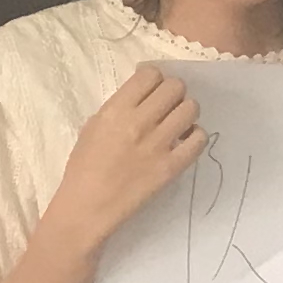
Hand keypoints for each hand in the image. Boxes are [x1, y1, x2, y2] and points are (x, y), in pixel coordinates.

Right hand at [43, 66, 205, 249]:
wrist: (87, 208)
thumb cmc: (83, 168)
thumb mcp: (92, 127)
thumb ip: (118, 108)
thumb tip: (142, 96)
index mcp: (116, 110)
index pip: (151, 74)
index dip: (154, 79)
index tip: (152, 90)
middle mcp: (139, 122)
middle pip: (175, 87)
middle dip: (173, 93)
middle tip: (168, 106)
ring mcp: (158, 144)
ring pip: (191, 108)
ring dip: (186, 112)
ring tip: (178, 124)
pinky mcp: (172, 166)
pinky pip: (199, 139)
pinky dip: (195, 136)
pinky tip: (185, 142)